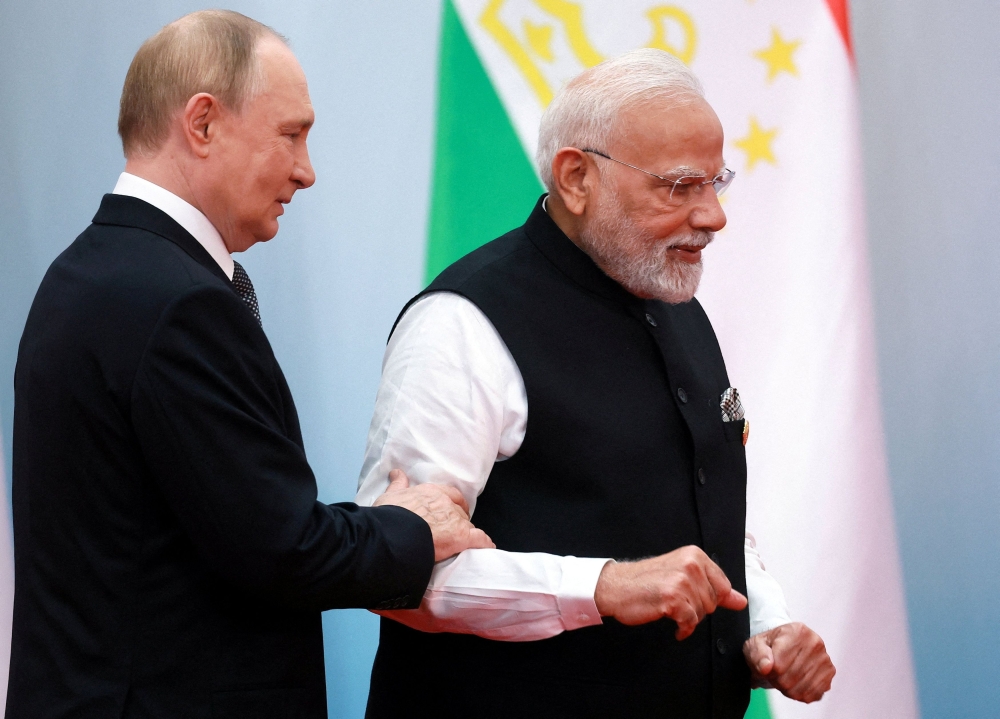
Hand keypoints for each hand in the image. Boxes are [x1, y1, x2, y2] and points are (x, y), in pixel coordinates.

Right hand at [372, 469, 494, 560]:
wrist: (394, 534)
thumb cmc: (390, 516)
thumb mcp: (391, 496)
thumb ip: (398, 484)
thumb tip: (397, 473)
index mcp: (431, 492)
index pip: (451, 495)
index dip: (454, 503)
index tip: (453, 509)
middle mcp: (446, 503)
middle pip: (460, 512)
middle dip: (458, 520)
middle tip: (454, 530)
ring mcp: (455, 520)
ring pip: (468, 526)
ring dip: (467, 533)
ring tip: (465, 544)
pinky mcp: (461, 537)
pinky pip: (479, 539)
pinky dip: (484, 543)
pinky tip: (486, 547)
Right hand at [593, 546, 746, 638]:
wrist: (616, 586)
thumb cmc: (646, 582)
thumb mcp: (682, 576)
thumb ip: (713, 587)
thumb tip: (741, 601)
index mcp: (695, 555)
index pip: (723, 586)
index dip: (708, 598)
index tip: (690, 597)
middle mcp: (691, 564)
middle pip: (714, 602)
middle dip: (697, 608)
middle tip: (675, 602)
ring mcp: (682, 581)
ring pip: (702, 613)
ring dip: (688, 618)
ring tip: (671, 610)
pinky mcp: (673, 599)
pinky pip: (690, 622)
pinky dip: (683, 629)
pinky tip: (673, 625)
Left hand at [742, 622, 834, 702]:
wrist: (783, 645)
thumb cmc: (769, 646)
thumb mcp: (756, 645)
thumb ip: (758, 655)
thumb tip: (766, 667)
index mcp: (797, 631)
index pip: (778, 666)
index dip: (767, 671)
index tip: (766, 665)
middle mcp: (815, 643)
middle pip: (789, 680)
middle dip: (777, 680)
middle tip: (775, 672)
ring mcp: (825, 658)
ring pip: (800, 690)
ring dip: (787, 689)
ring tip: (784, 675)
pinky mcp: (830, 673)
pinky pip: (811, 695)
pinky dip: (800, 693)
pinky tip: (796, 681)